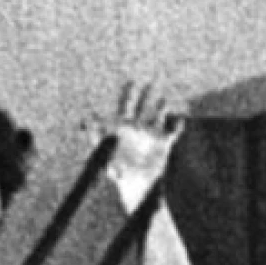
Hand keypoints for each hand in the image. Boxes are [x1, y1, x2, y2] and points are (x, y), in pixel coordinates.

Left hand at [95, 80, 185, 209]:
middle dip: (145, 93)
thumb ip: (96, 136)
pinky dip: (178, 125)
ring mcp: (151, 133)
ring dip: (161, 106)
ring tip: (164, 99)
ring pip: (158, 113)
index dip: (127, 93)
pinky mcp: (163, 143)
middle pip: (141, 105)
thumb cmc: (118, 172)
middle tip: (150, 78)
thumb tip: (86, 119)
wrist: (137, 186)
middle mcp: (137, 127)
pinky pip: (173, 130)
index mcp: (122, 127)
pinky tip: (179, 122)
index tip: (131, 81)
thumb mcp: (104, 153)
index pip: (124, 105)